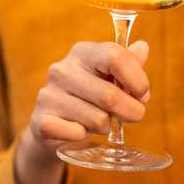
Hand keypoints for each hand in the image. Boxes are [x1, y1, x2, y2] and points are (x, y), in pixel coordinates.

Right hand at [15, 40, 149, 183]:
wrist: (53, 128)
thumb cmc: (89, 99)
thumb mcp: (110, 78)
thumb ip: (128, 64)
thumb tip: (143, 47)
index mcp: (82, 53)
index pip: (116, 56)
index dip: (137, 79)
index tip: (143, 94)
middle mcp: (62, 70)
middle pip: (110, 95)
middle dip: (131, 111)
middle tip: (133, 115)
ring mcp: (48, 95)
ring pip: (97, 119)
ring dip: (106, 126)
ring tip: (97, 122)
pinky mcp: (41, 122)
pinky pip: (77, 133)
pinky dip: (85, 137)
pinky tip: (79, 131)